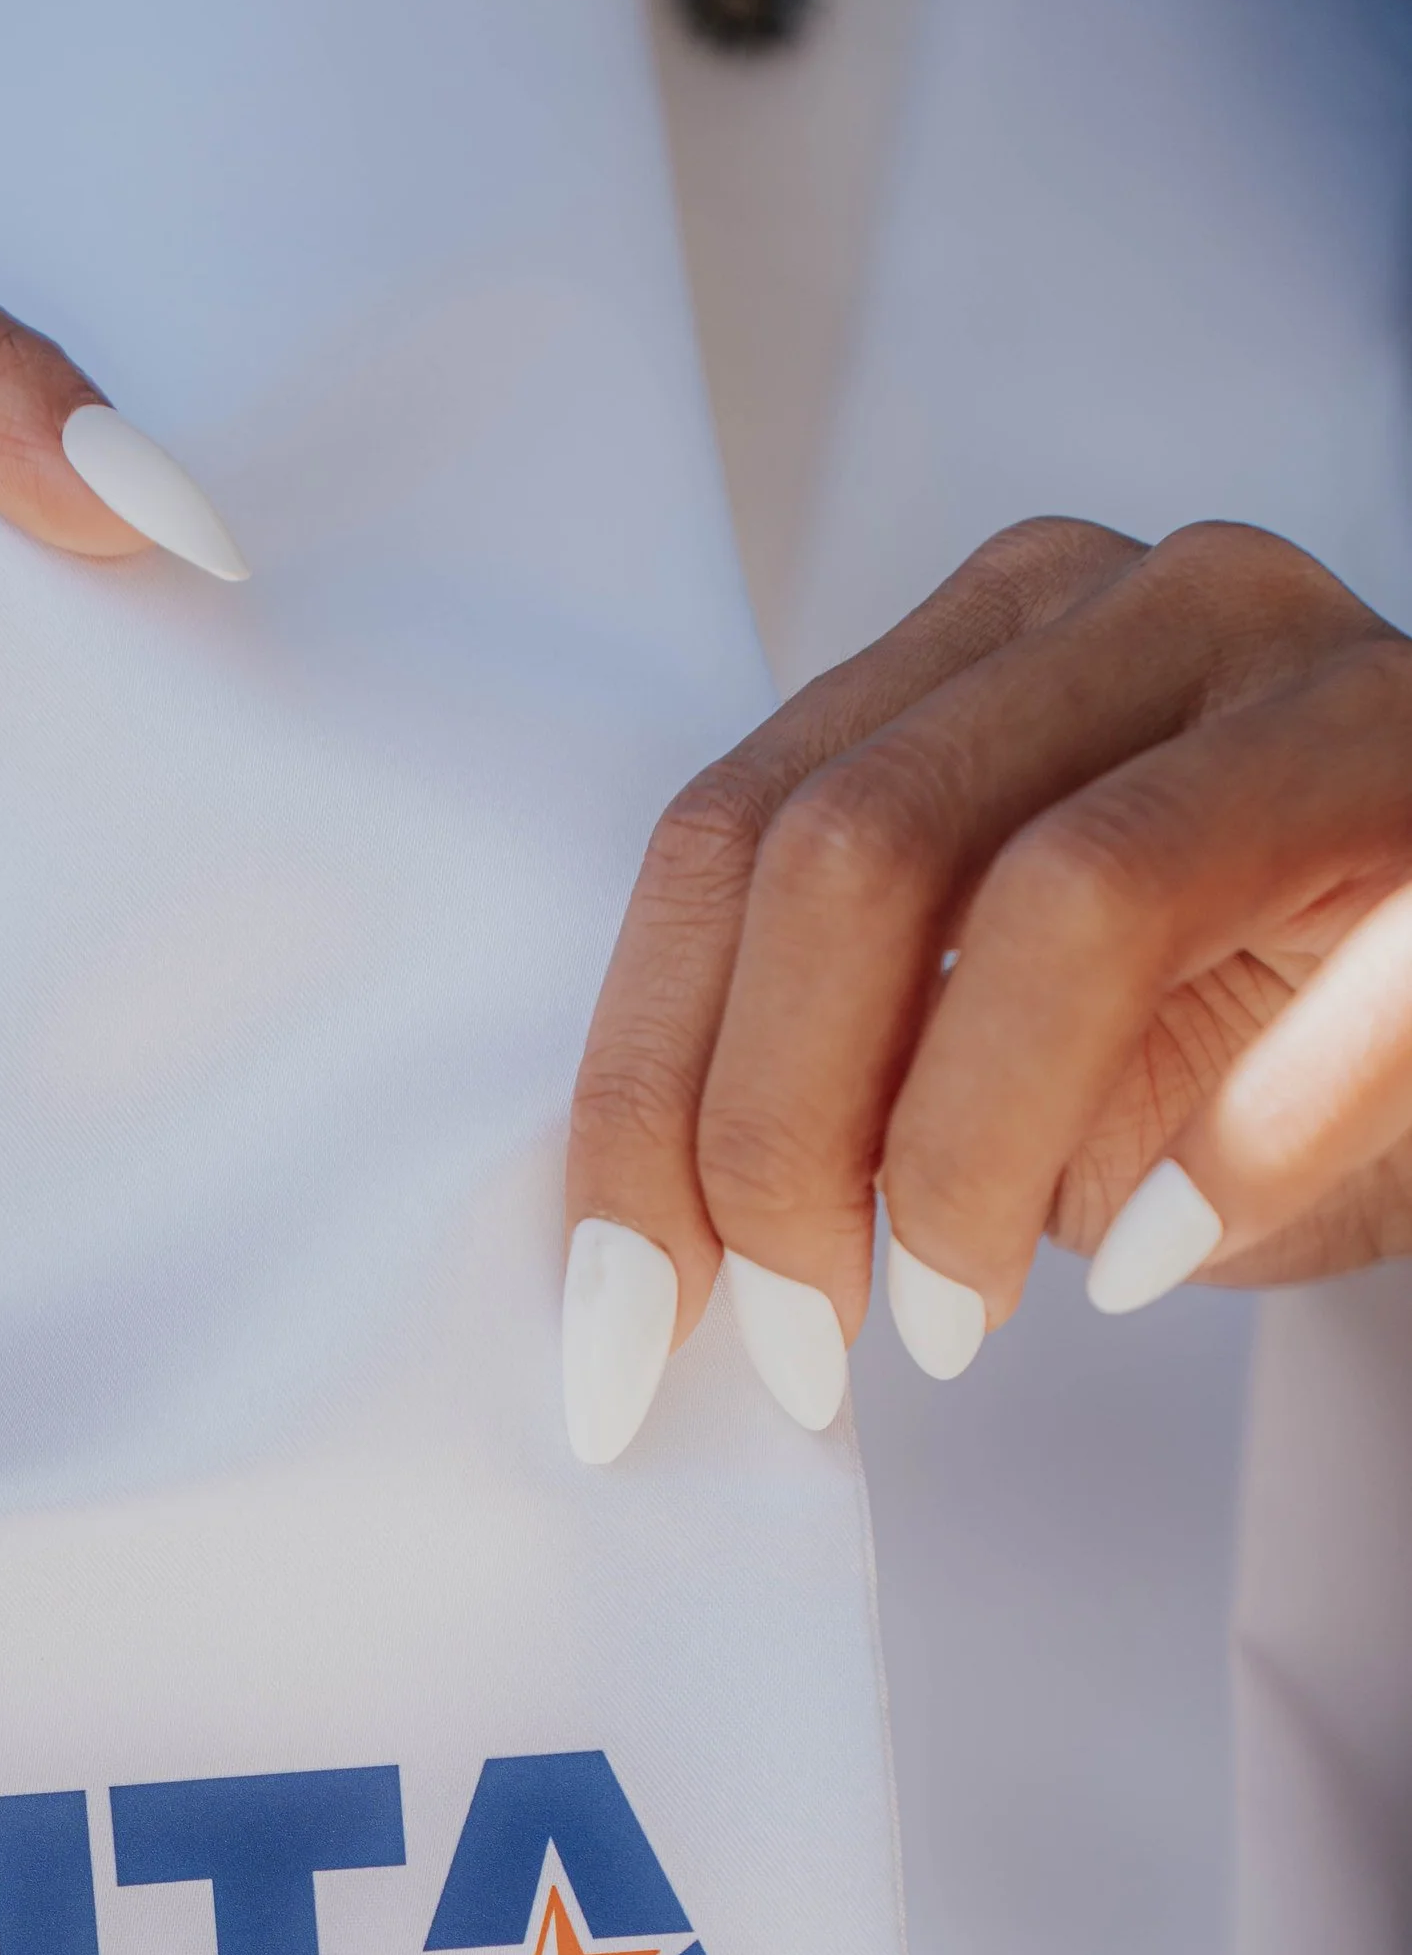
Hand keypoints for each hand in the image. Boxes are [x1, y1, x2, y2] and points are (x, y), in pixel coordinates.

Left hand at [559, 516, 1411, 1457]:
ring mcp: (1335, 694)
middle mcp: (1156, 612)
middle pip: (857, 850)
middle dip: (775, 1140)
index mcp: (989, 644)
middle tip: (793, 1342)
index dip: (640, 1103)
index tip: (615, 1330)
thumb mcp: (991, 1037)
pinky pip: (1343, 991)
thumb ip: (828, 1058)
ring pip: (1071, 892)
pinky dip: (1224, 1151)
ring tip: (948, 1319)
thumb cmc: (1233, 1055)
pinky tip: (1140, 1265)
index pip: (728, 840)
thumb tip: (641, 1249)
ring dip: (964, 1156)